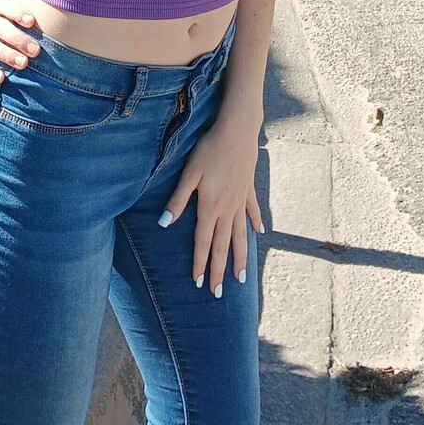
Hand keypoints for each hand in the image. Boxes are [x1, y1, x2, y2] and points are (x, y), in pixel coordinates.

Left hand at [158, 106, 262, 294]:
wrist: (238, 130)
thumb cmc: (209, 148)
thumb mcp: (189, 173)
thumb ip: (178, 200)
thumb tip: (163, 224)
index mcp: (210, 207)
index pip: (204, 242)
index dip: (200, 263)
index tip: (199, 284)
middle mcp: (228, 209)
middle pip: (223, 246)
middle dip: (219, 270)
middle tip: (217, 294)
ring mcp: (241, 200)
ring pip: (240, 235)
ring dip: (240, 257)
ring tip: (241, 278)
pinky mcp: (249, 188)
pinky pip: (252, 211)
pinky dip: (255, 223)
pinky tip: (260, 233)